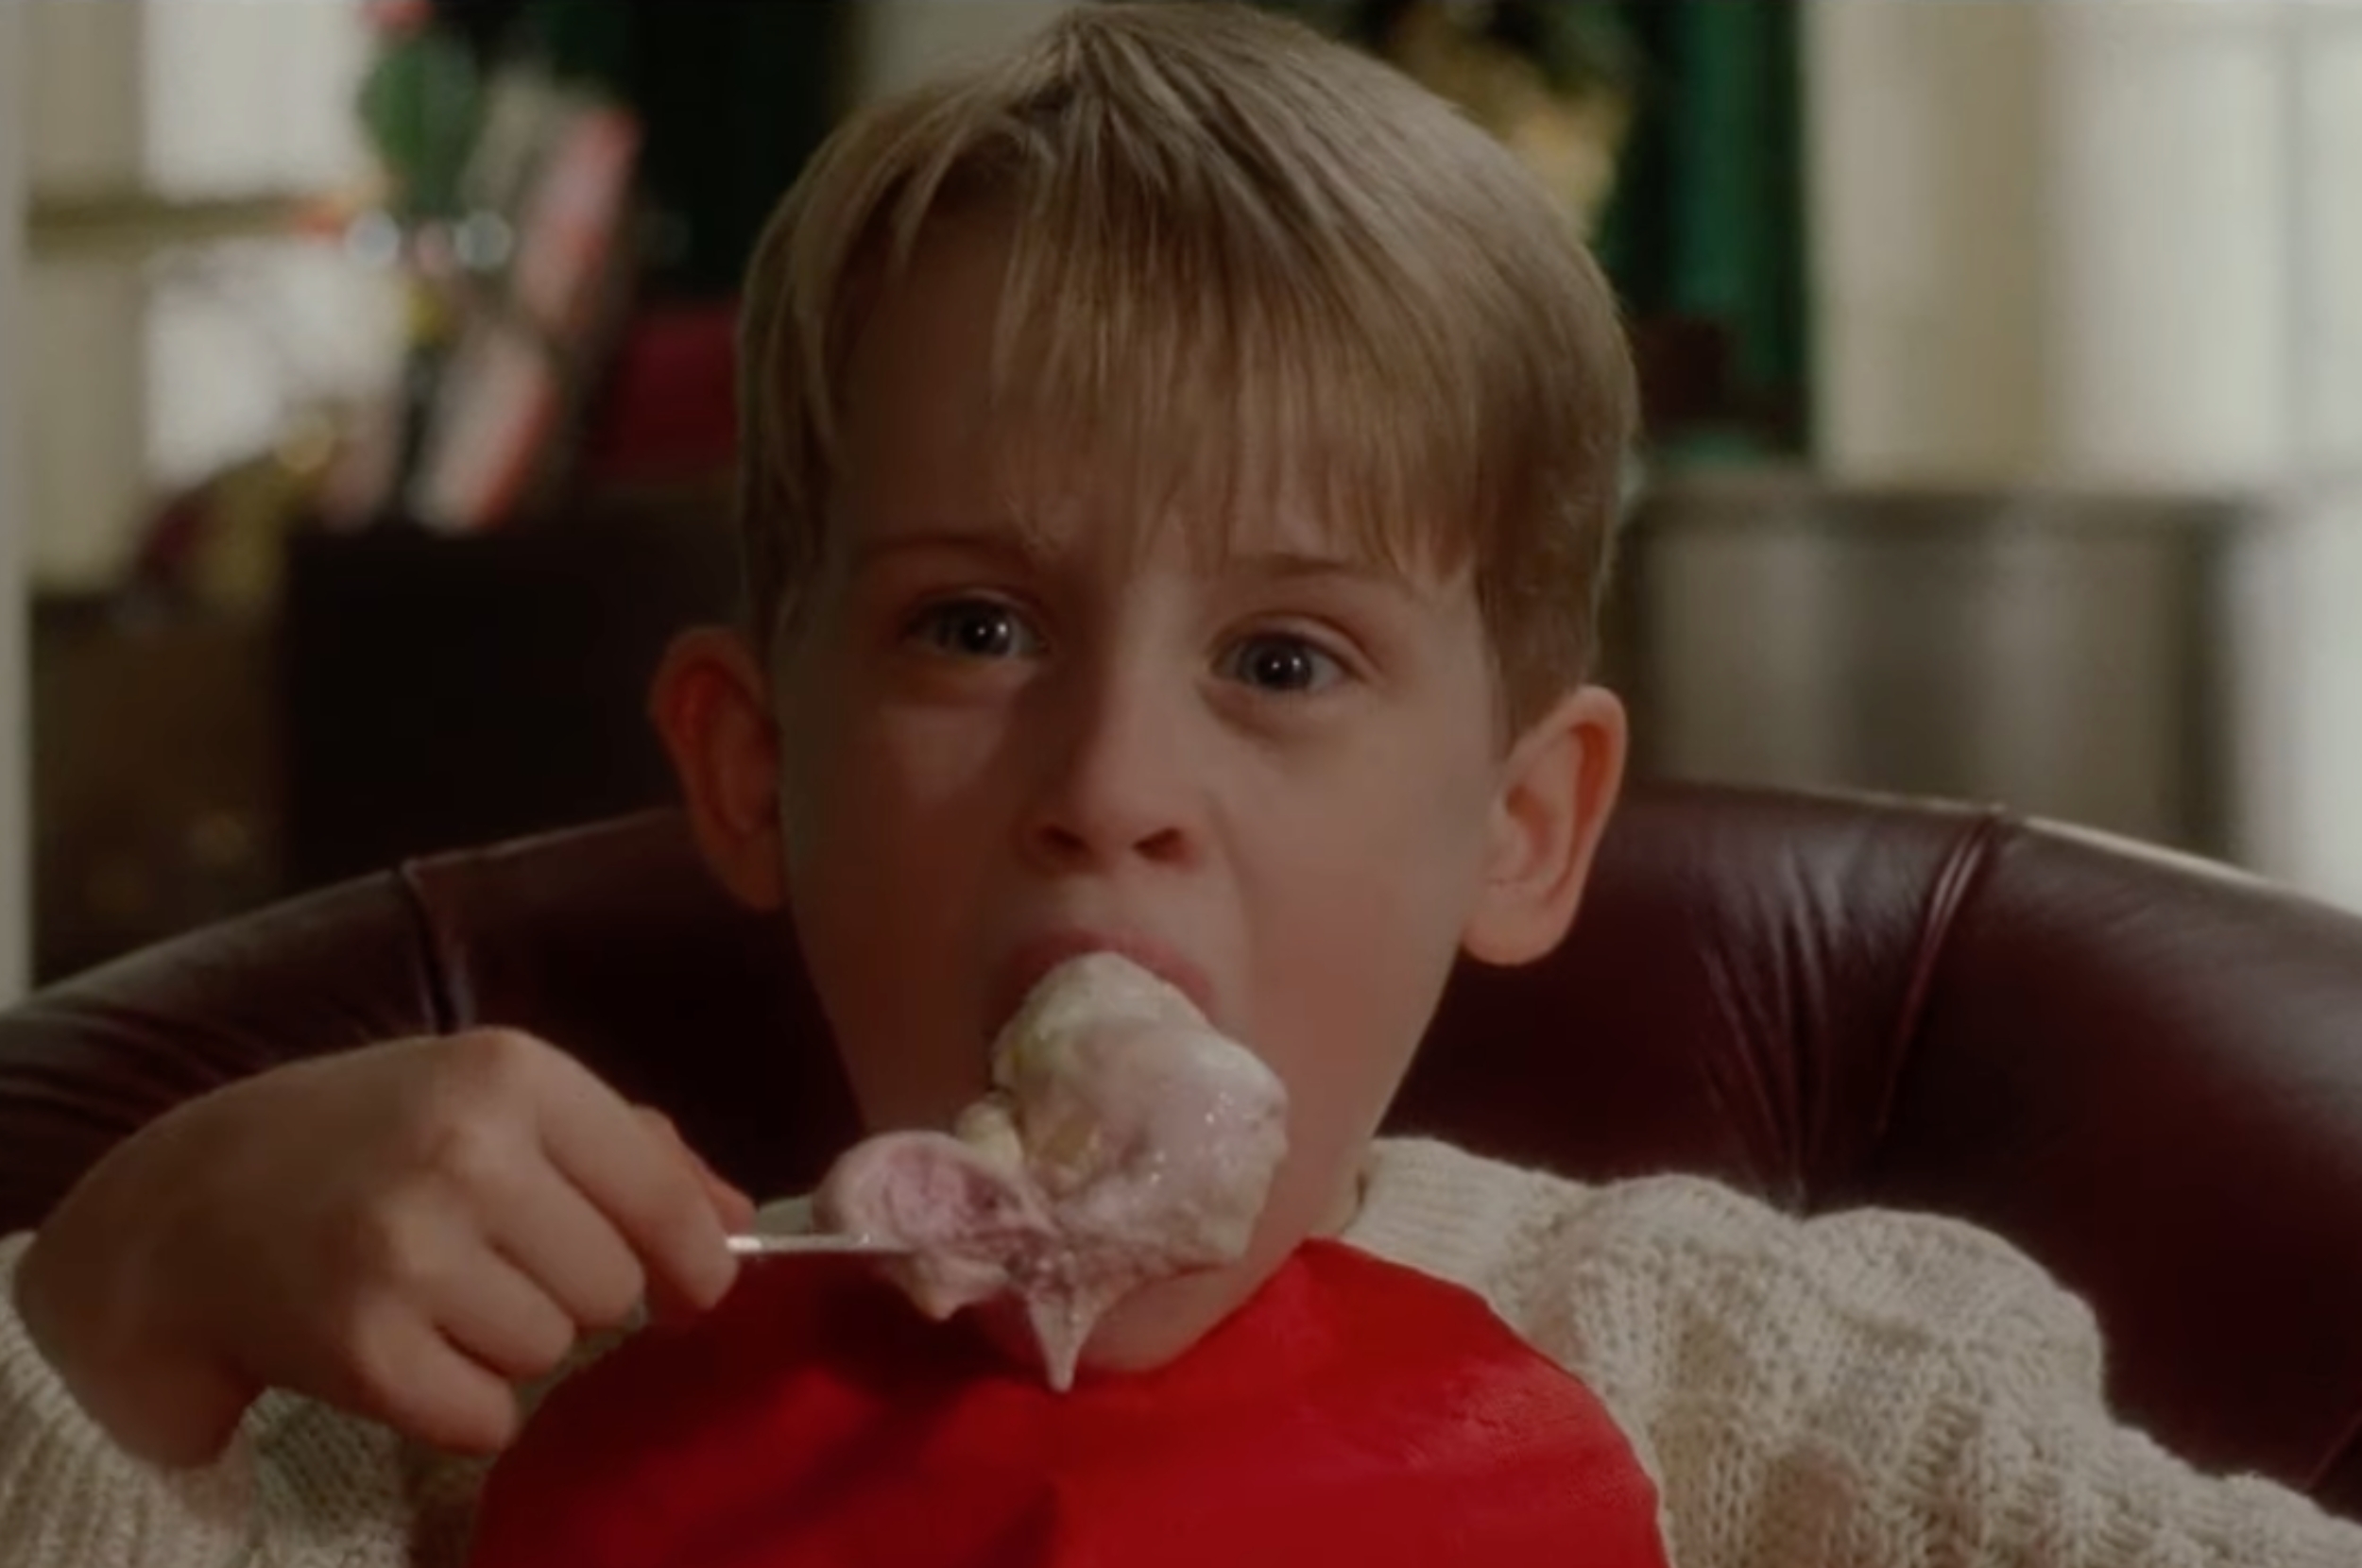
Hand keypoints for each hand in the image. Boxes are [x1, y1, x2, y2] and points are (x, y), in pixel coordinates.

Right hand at [13, 1031, 754, 1466]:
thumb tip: (738, 1219)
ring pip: (551, 1350)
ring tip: (436, 1293)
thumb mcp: (497, 1100)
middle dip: (572, 1291)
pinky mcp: (360, 1345)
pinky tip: (406, 1349)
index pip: (663, 1199)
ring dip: (510, 1344)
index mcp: (512, 1072)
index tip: (691, 1289)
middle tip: (492, 1263)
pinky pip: (485, 1417)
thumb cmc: (375, 1139)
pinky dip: (458, 1404)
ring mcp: (406, 1248)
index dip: (694, 1262)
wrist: (192, 1203)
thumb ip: (632, 1148)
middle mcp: (464, 1150)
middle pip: (613, 1286)